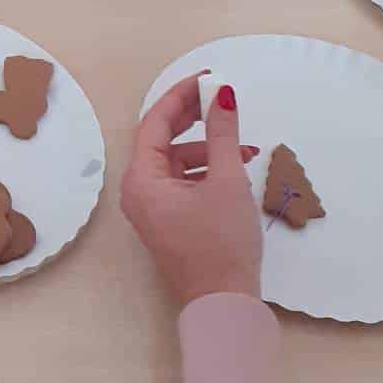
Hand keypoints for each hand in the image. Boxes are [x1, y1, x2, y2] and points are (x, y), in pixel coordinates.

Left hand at [120, 74, 262, 307]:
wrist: (225, 305)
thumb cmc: (222, 243)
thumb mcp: (227, 181)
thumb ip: (224, 134)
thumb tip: (223, 94)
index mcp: (141, 180)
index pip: (155, 123)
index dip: (181, 96)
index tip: (208, 78)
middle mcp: (139, 191)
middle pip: (162, 139)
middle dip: (194, 117)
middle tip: (223, 99)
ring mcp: (154, 208)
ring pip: (177, 161)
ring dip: (208, 148)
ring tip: (243, 146)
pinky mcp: (171, 221)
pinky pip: (184, 182)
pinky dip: (209, 171)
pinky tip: (237, 169)